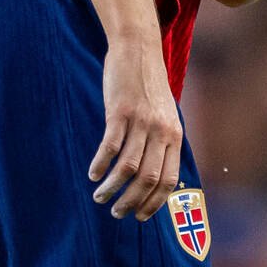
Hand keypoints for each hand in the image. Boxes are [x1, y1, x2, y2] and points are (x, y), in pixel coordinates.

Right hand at [87, 35, 182, 220]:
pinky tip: (93, 173)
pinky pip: (110, 146)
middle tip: (116, 212)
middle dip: (131, 201)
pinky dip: (101, 165)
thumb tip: (159, 176)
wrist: (138, 51)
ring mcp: (141, 121)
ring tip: (100, 197)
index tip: (139, 215)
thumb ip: (164, 141)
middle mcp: (161, 131)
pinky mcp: (120, 112)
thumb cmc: (149, 87)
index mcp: (174, 135)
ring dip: (112, 188)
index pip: (169, 180)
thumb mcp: (166, 115)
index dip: (154, 202)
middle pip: (148, 178)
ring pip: (127, 167)